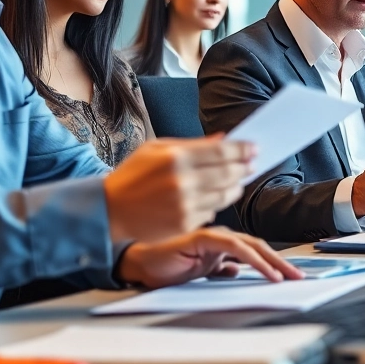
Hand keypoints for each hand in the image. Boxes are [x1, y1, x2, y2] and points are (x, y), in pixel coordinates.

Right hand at [104, 135, 254, 243]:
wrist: (111, 210)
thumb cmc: (132, 176)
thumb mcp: (156, 149)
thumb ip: (192, 144)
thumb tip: (222, 139)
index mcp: (175, 158)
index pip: (221, 151)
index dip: (241, 149)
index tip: (253, 147)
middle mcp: (183, 182)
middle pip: (228, 173)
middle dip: (244, 167)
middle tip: (252, 163)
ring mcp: (185, 205)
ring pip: (225, 195)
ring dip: (236, 186)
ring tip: (238, 180)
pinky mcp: (185, 224)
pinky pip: (212, 212)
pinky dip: (218, 203)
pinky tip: (216, 196)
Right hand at [117, 228, 302, 288]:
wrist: (140, 262)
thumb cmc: (166, 266)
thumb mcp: (200, 273)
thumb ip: (218, 270)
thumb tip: (236, 273)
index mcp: (223, 244)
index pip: (255, 251)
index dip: (275, 262)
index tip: (291, 276)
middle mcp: (221, 237)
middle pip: (259, 247)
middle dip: (281, 262)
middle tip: (298, 276)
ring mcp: (214, 236)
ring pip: (252, 246)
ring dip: (273, 262)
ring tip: (286, 276)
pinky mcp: (204, 237)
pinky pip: (235, 248)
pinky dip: (253, 260)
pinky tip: (265, 271)